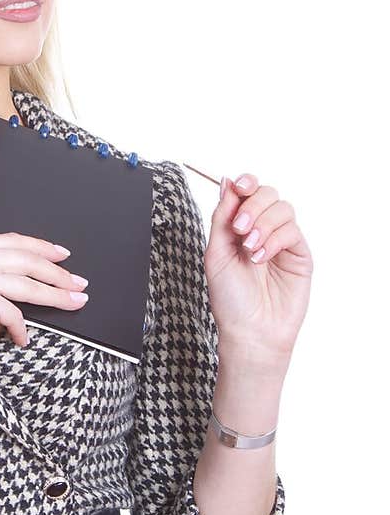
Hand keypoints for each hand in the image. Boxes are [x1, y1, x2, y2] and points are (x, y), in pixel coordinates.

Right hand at [0, 233, 90, 381]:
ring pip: (30, 285)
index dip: (42, 247)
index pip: (14, 241)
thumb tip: (27, 277)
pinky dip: (22, 330)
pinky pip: (15, 314)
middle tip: (79, 283)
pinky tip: (23, 340)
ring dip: (57, 296)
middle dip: (59, 273)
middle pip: (28, 260)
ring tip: (74, 304)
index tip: (63, 255)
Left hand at [205, 172, 312, 368]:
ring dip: (263, 224)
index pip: (247, 193)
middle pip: (267, 194)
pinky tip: (261, 257)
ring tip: (250, 250)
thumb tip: (227, 183)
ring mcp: (282, 242)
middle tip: (240, 229)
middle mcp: (262, 231)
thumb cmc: (230, 299)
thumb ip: (222, 217)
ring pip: (282, 208)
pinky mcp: (299, 254)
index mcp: (239, 228)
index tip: (238, 187)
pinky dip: (275, 239)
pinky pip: (292, 230)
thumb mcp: (216, 253)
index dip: (245, 184)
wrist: (249, 331)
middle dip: (252, 206)